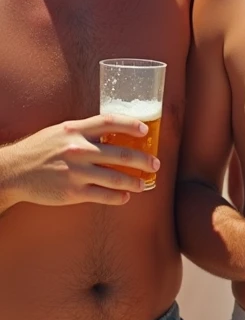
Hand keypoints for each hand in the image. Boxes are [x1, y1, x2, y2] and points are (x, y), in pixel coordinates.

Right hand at [1, 114, 159, 208]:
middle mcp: (78, 149)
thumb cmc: (40, 149)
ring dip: (134, 181)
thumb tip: (112, 134)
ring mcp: (76, 172)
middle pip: (120, 153)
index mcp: (75, 129)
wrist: (14, 171)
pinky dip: (118, 197)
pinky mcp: (72, 192)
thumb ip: (84, 132)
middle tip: (155, 163)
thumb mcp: (61, 131)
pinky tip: (125, 197)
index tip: (145, 129)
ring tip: (143, 184)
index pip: (110, 122)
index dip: (131, 124)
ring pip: (115, 177)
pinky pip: (102, 195)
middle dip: (143, 159)